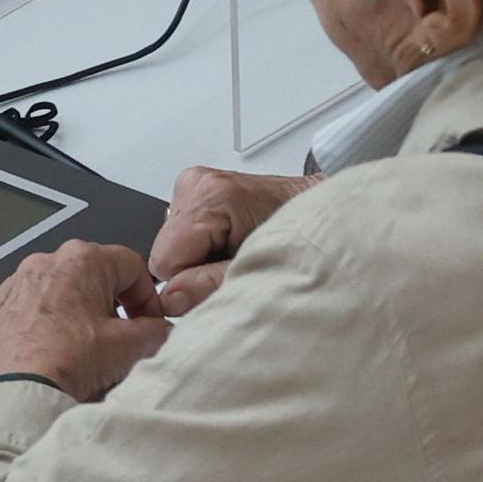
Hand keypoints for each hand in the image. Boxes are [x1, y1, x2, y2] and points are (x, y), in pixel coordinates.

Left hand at [0, 240, 171, 400]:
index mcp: (81, 259)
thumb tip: (160, 331)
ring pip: (58, 293)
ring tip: (83, 352)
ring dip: (75, 316)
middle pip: (93, 277)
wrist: (19, 396)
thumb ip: (157, 331)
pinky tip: (52, 355)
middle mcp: (44, 262)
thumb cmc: (69, 363)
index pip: (132, 266)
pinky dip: (43, 327)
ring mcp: (14, 285)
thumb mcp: (131, 346)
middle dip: (111, 307)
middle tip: (118, 341)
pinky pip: (28, 311)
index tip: (151, 323)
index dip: (149, 298)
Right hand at [146, 167, 319, 315]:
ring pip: (171, 242)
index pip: (164, 259)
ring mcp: (196, 182)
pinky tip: (228, 241)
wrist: (318, 212)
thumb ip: (209, 286)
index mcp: (212, 196)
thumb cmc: (300, 237)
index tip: (217, 280)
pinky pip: (180, 231)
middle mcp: (198, 183)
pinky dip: (202, 243)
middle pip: (166, 250)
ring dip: (198, 256)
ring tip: (234, 251)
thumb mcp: (258, 271)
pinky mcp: (197, 187)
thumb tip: (170, 299)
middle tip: (230, 266)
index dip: (189, 281)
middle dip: (194, 268)